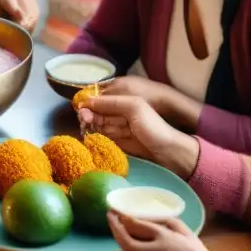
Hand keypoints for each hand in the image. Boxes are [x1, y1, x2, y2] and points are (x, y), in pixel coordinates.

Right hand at [76, 94, 198, 178]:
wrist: (168, 153)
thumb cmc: (153, 127)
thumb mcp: (134, 106)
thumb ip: (112, 102)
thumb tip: (87, 102)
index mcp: (124, 99)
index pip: (101, 98)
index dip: (90, 102)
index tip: (81, 108)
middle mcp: (120, 112)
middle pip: (97, 111)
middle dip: (89, 115)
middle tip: (84, 121)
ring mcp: (118, 128)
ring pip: (97, 125)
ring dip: (91, 127)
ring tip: (86, 129)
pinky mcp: (117, 143)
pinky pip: (102, 138)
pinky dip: (96, 137)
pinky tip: (91, 138)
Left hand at [108, 212, 211, 250]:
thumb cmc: (183, 250)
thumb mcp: (162, 232)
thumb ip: (141, 225)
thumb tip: (126, 220)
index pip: (118, 233)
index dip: (114, 220)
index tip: (110, 209)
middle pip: (124, 241)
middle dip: (123, 227)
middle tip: (122, 213)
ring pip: (133, 247)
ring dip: (132, 235)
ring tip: (135, 221)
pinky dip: (140, 243)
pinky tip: (147, 235)